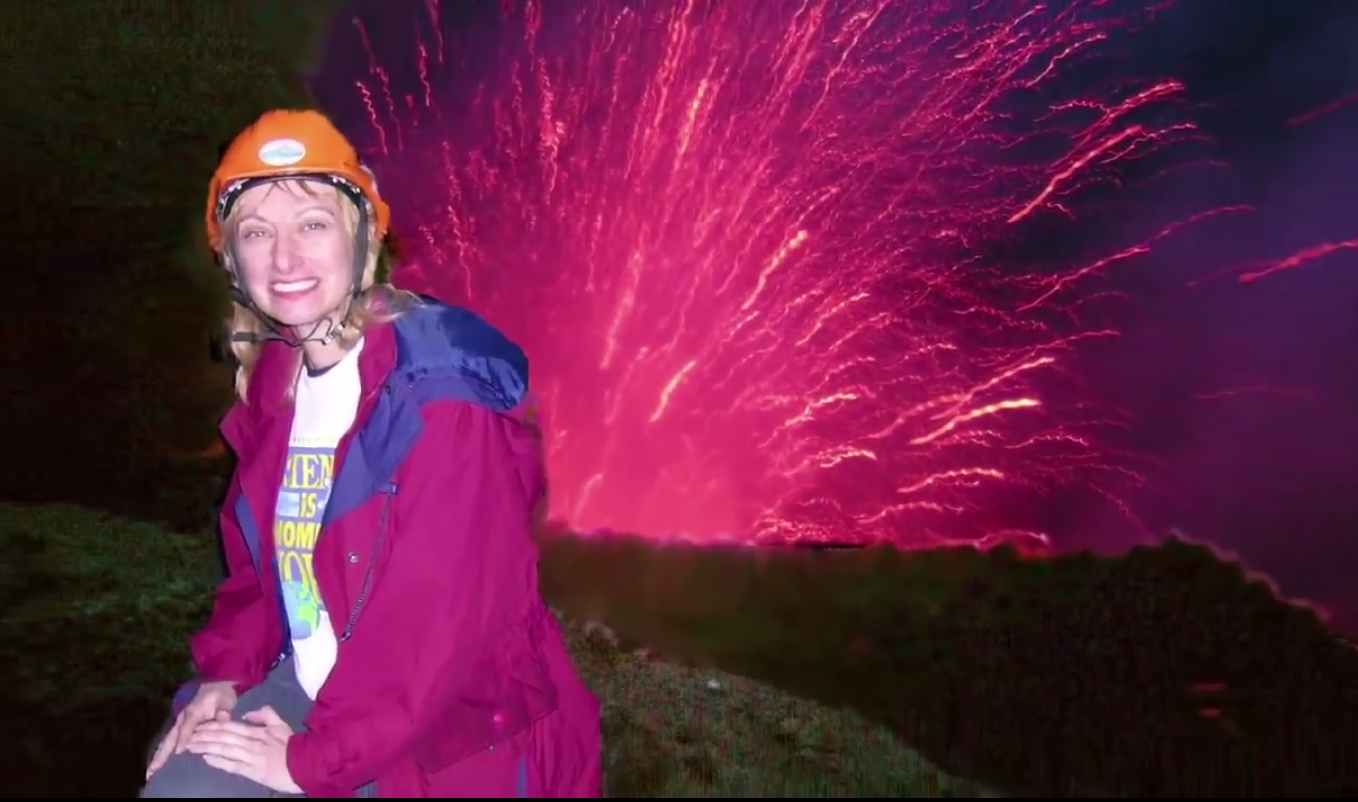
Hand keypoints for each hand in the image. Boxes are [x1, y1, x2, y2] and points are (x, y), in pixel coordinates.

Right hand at [147, 680, 238, 778]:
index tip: (178, 752)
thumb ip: (223, 709)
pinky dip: (163, 752)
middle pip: (170, 738)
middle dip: (161, 754)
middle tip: (152, 770)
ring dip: (159, 755)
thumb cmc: (221, 694)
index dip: (183, 739)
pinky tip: (160, 763)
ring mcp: (180, 723)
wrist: (216, 684)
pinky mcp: (181, 727)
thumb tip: (223, 717)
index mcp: (193, 713)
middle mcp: (182, 719)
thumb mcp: (225, 699)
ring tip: (150, 771)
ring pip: (167, 741)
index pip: (187, 728)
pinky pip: (170, 741)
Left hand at [186, 705, 301, 794]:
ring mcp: (252, 758)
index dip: (214, 725)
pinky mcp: (253, 772)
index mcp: (259, 731)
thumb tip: (246, 714)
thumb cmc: (294, 745)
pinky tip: (206, 759)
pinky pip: (233, 765)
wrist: (307, 764)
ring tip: (191, 746)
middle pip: (224, 737)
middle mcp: (252, 743)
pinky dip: (219, 761)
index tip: (199, 724)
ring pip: (225, 750)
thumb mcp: (282, 724)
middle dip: (205, 735)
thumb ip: (265, 715)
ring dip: (207, 747)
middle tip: (188, 735)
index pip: (231, 726)